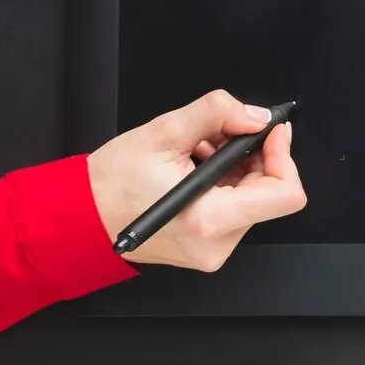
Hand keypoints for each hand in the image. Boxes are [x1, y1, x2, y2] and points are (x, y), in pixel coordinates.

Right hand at [87, 90, 306, 271]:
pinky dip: (223, 181)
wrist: (79, 217)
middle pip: (268, 192)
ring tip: (195, 151)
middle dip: (250, 155)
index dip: (283, 156)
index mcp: (210, 219)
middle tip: (217, 134)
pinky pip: (233, 208)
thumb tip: (257, 116)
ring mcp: (212, 250)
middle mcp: (217, 243)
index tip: (268, 131)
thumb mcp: (164, 132)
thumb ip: (217, 113)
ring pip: (252, 197)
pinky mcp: (206, 248)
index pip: (285, 194)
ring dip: (234, 166)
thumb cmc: (111, 182)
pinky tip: (193, 168)